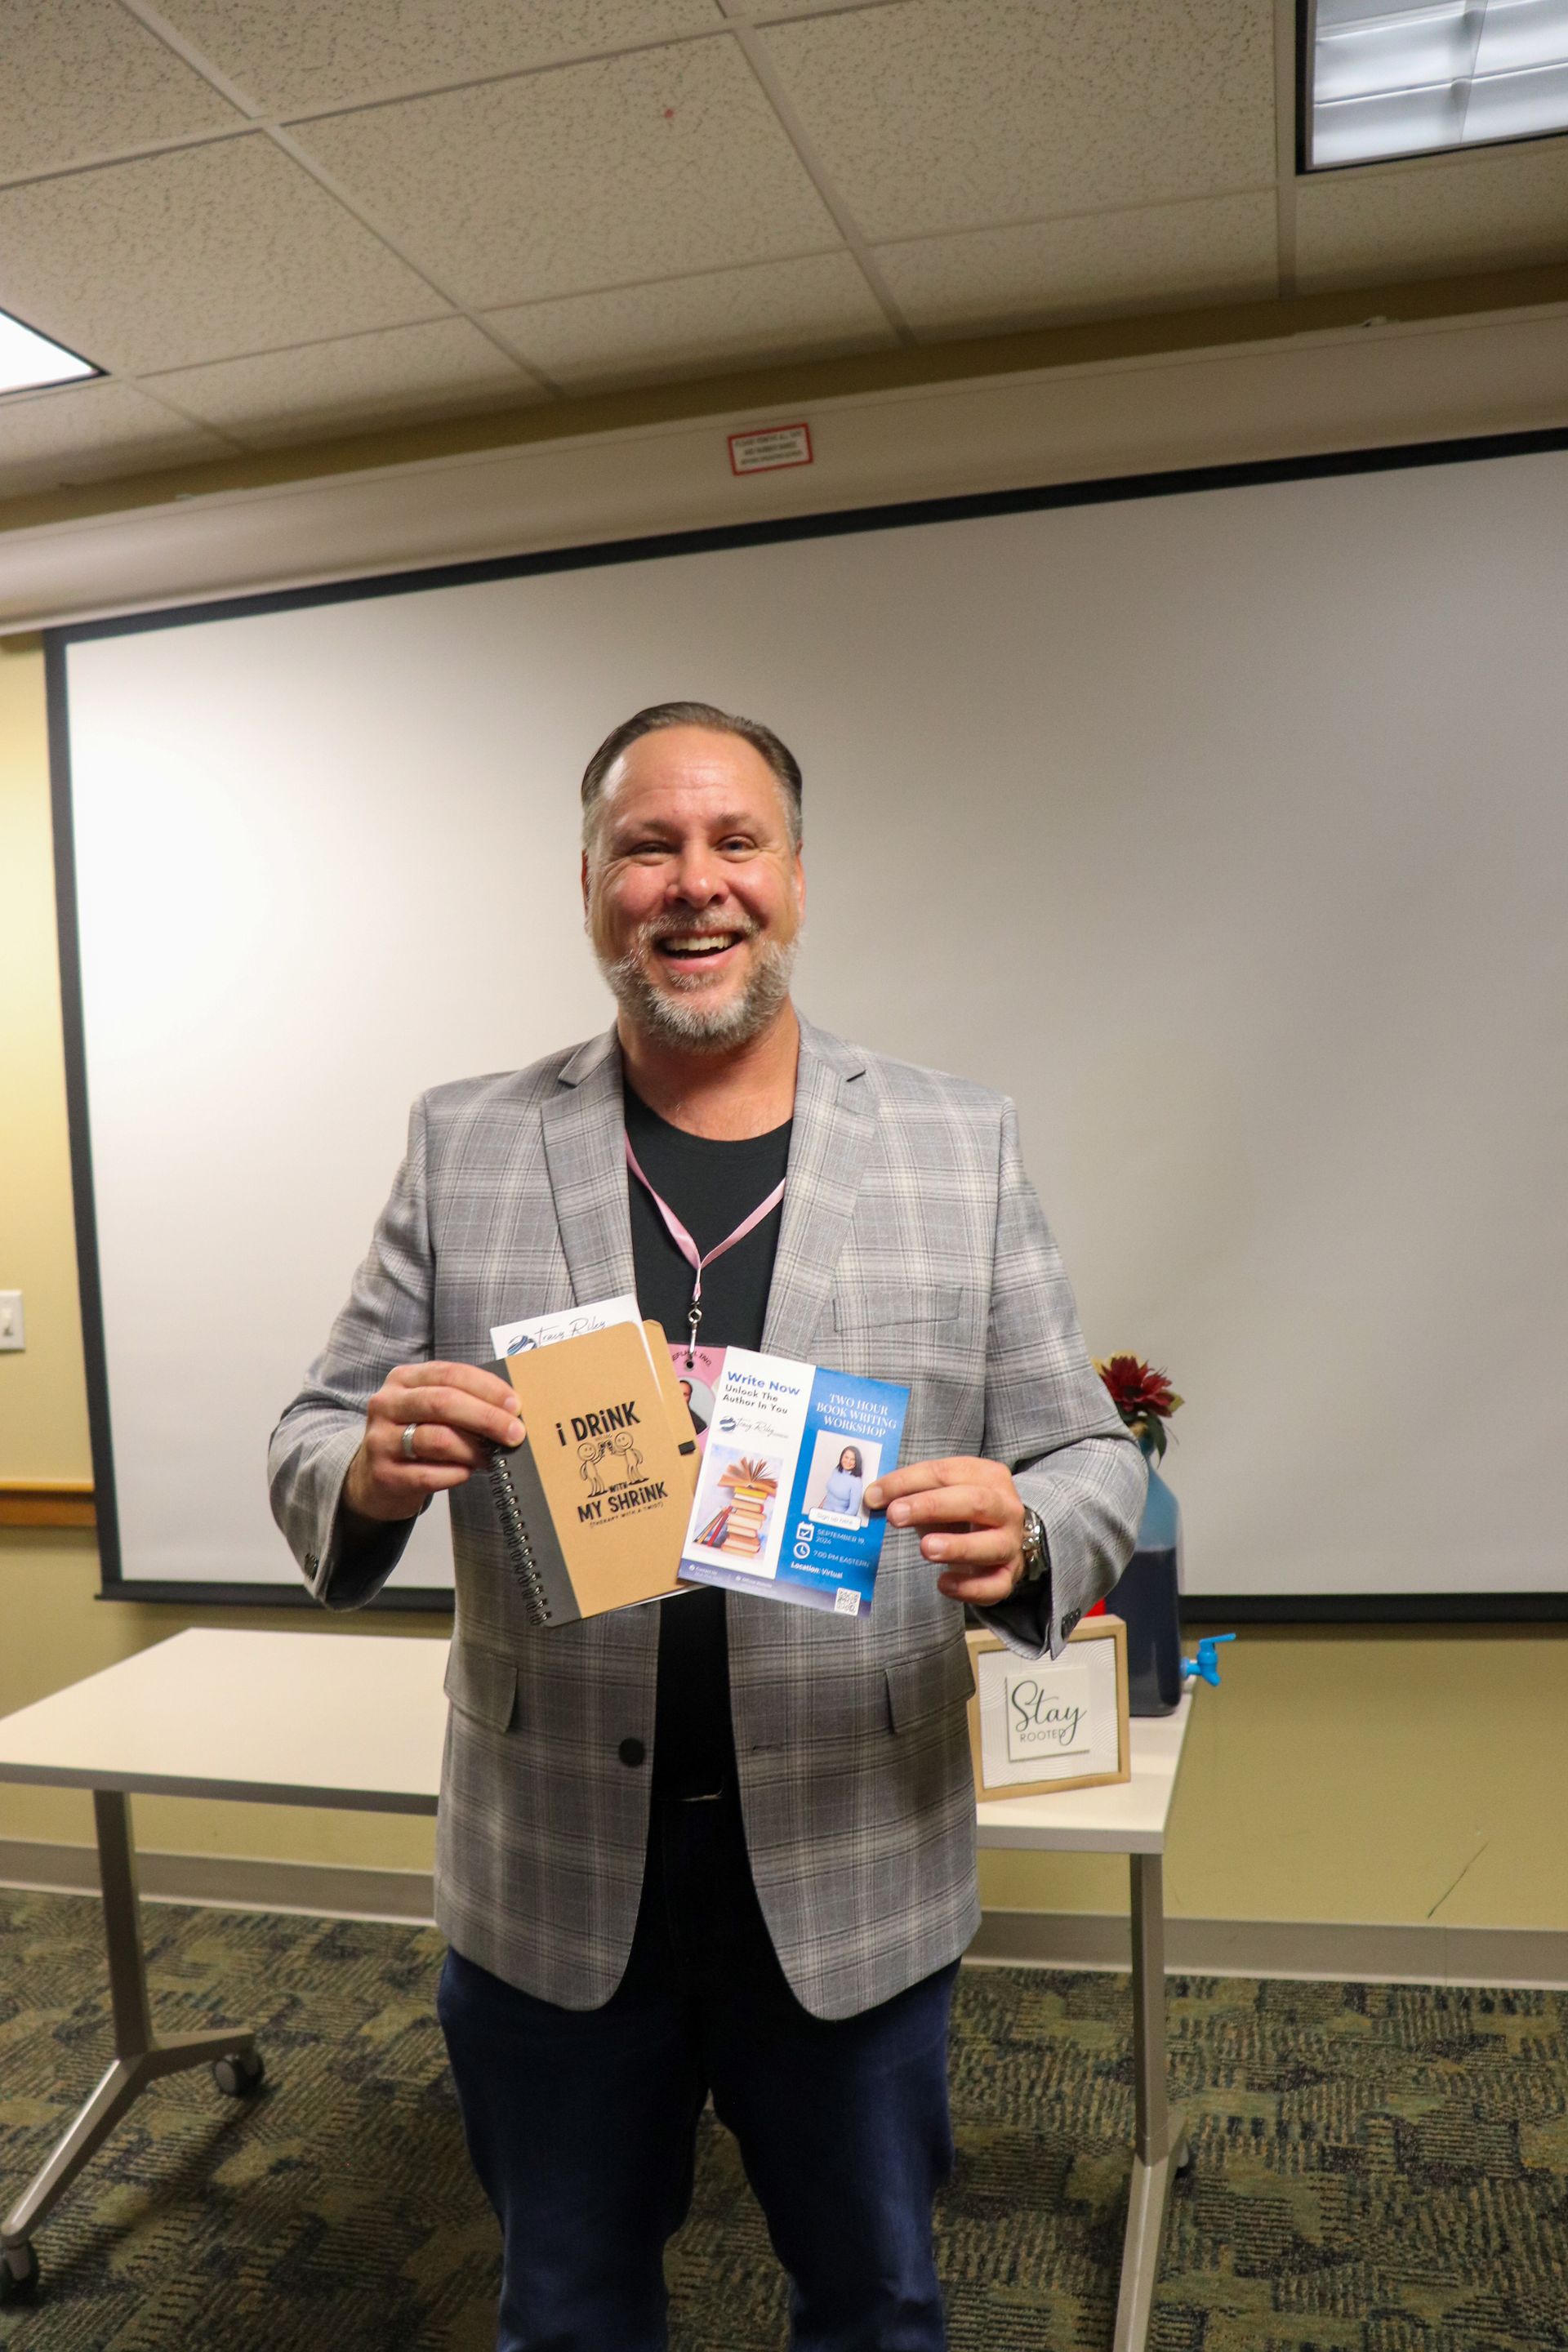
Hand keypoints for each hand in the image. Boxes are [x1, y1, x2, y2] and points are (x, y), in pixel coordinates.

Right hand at [343, 1362, 524, 1524]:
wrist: (375, 1477)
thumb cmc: (414, 1436)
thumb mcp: (429, 1408)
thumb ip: (462, 1400)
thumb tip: (510, 1411)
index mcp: (403, 1379)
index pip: (450, 1374)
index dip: (487, 1388)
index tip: (515, 1405)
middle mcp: (387, 1404)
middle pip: (443, 1403)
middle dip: (486, 1417)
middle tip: (515, 1433)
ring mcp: (381, 1440)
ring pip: (438, 1439)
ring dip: (474, 1449)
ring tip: (491, 1457)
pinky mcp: (384, 1474)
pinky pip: (430, 1474)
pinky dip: (457, 1474)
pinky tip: (467, 1472)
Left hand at [864, 1458, 1025, 1605]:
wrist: (1002, 1537)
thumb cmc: (961, 1511)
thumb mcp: (940, 1493)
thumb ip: (910, 1492)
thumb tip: (872, 1498)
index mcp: (988, 1476)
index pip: (946, 1472)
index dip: (907, 1482)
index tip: (874, 1495)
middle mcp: (1006, 1507)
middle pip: (975, 1502)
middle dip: (932, 1507)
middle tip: (896, 1515)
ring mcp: (1011, 1543)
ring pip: (992, 1545)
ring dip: (957, 1546)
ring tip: (925, 1548)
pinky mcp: (1009, 1575)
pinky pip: (995, 1585)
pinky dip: (969, 1587)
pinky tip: (943, 1584)